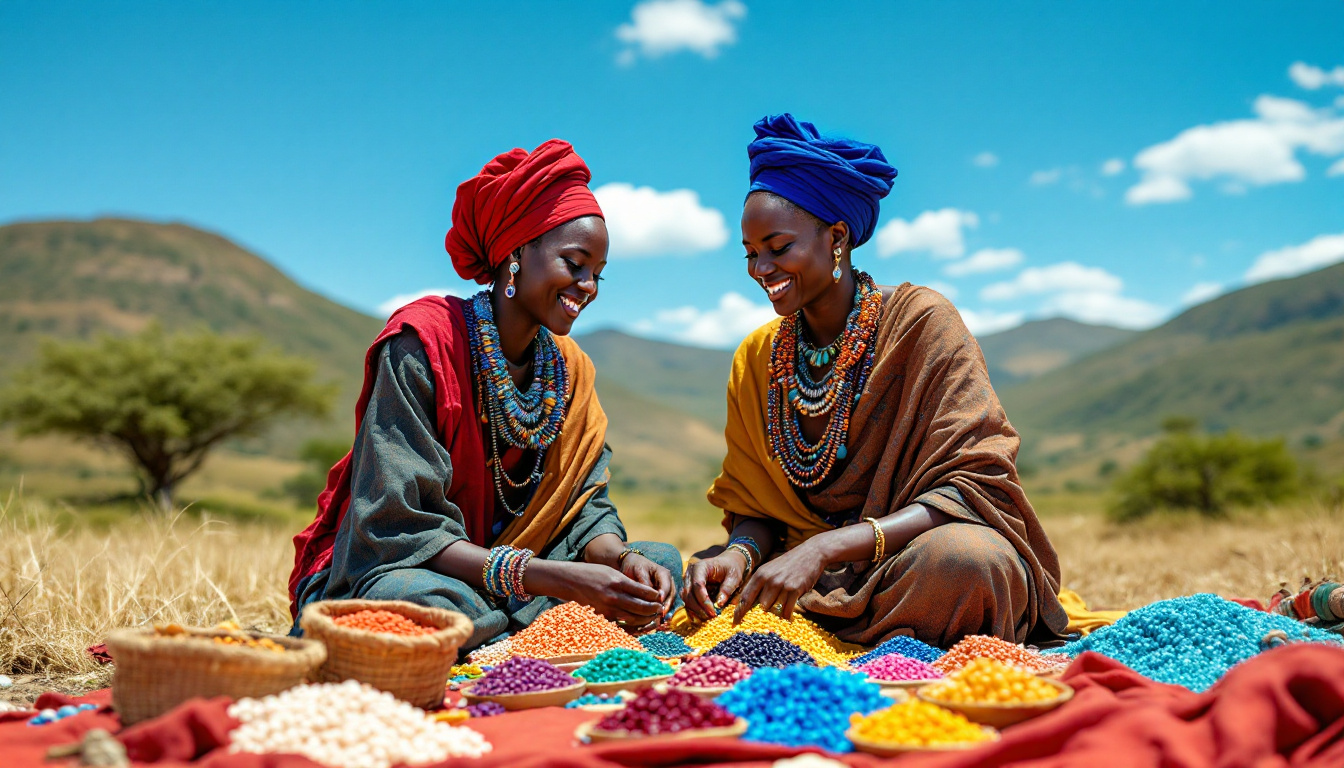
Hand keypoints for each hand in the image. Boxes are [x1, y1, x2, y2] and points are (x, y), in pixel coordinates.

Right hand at [530, 560, 663, 630]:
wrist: (570, 581)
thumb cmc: (592, 573)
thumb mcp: (612, 572)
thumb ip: (628, 582)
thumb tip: (646, 592)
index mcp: (619, 582)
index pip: (645, 592)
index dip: (655, 597)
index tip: (660, 597)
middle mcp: (615, 597)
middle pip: (642, 607)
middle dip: (654, 609)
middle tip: (659, 609)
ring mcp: (608, 609)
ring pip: (634, 619)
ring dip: (646, 619)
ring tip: (652, 617)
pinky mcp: (603, 617)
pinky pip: (622, 625)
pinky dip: (632, 626)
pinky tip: (638, 624)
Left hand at [620, 552, 674, 619]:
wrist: (631, 564)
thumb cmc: (634, 566)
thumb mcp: (638, 572)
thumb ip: (645, 584)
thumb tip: (650, 597)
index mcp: (664, 574)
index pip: (666, 586)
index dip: (663, 595)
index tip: (659, 603)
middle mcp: (668, 583)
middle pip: (671, 597)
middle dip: (666, 607)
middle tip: (659, 616)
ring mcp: (666, 590)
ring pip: (668, 603)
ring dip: (663, 612)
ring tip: (658, 622)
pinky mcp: (661, 597)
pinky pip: (663, 606)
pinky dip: (659, 613)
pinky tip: (654, 622)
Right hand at [681, 551, 748, 620]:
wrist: (728, 562)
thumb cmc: (732, 568)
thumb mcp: (734, 577)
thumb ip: (727, 589)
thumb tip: (718, 604)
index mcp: (701, 567)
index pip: (697, 585)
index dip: (704, 600)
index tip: (713, 612)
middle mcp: (690, 572)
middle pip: (689, 593)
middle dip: (699, 608)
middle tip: (711, 617)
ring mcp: (688, 580)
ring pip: (686, 598)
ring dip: (695, 609)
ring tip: (708, 616)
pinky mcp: (688, 587)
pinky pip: (688, 599)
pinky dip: (694, 608)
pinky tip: (703, 614)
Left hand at [733, 542, 826, 622]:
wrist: (811, 553)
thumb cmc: (789, 564)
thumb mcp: (770, 569)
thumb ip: (760, 583)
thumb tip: (749, 602)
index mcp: (760, 574)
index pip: (746, 596)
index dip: (739, 611)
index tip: (735, 622)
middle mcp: (769, 580)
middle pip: (760, 606)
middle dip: (761, 614)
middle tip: (763, 622)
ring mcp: (782, 584)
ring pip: (773, 609)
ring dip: (775, 615)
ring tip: (777, 619)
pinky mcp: (795, 589)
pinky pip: (787, 609)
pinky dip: (786, 616)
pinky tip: (787, 617)